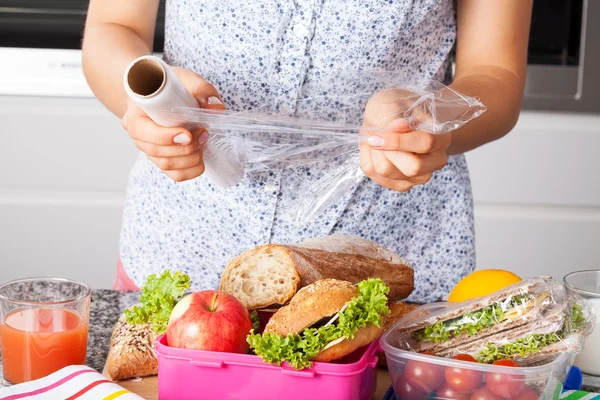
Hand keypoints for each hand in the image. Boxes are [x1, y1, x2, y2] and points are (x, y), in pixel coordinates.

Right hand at [121, 66, 225, 181]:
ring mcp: (150, 151)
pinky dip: (193, 169)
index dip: (165, 137)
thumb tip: (217, 108)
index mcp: (135, 115)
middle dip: (186, 147)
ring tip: (203, 140)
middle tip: (203, 132)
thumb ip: (201, 89)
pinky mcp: (164, 161)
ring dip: (191, 157)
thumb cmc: (169, 87)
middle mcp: (139, 136)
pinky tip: (201, 154)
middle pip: (157, 152)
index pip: (142, 132)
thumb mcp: (184, 78)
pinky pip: (176, 175)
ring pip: (168, 165)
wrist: (162, 95)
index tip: (187, 134)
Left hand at [360, 89, 450, 191]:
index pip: (425, 144)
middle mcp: (435, 161)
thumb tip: (401, 126)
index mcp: (441, 138)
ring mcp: (419, 176)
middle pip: (412, 167)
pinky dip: (368, 158)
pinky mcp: (400, 184)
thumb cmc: (396, 108)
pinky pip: (374, 175)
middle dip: (386, 151)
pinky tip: (375, 149)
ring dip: (374, 152)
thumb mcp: (393, 102)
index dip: (399, 141)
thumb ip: (396, 115)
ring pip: (387, 172)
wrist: (390, 116)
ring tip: (376, 138)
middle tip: (376, 136)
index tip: (377, 133)